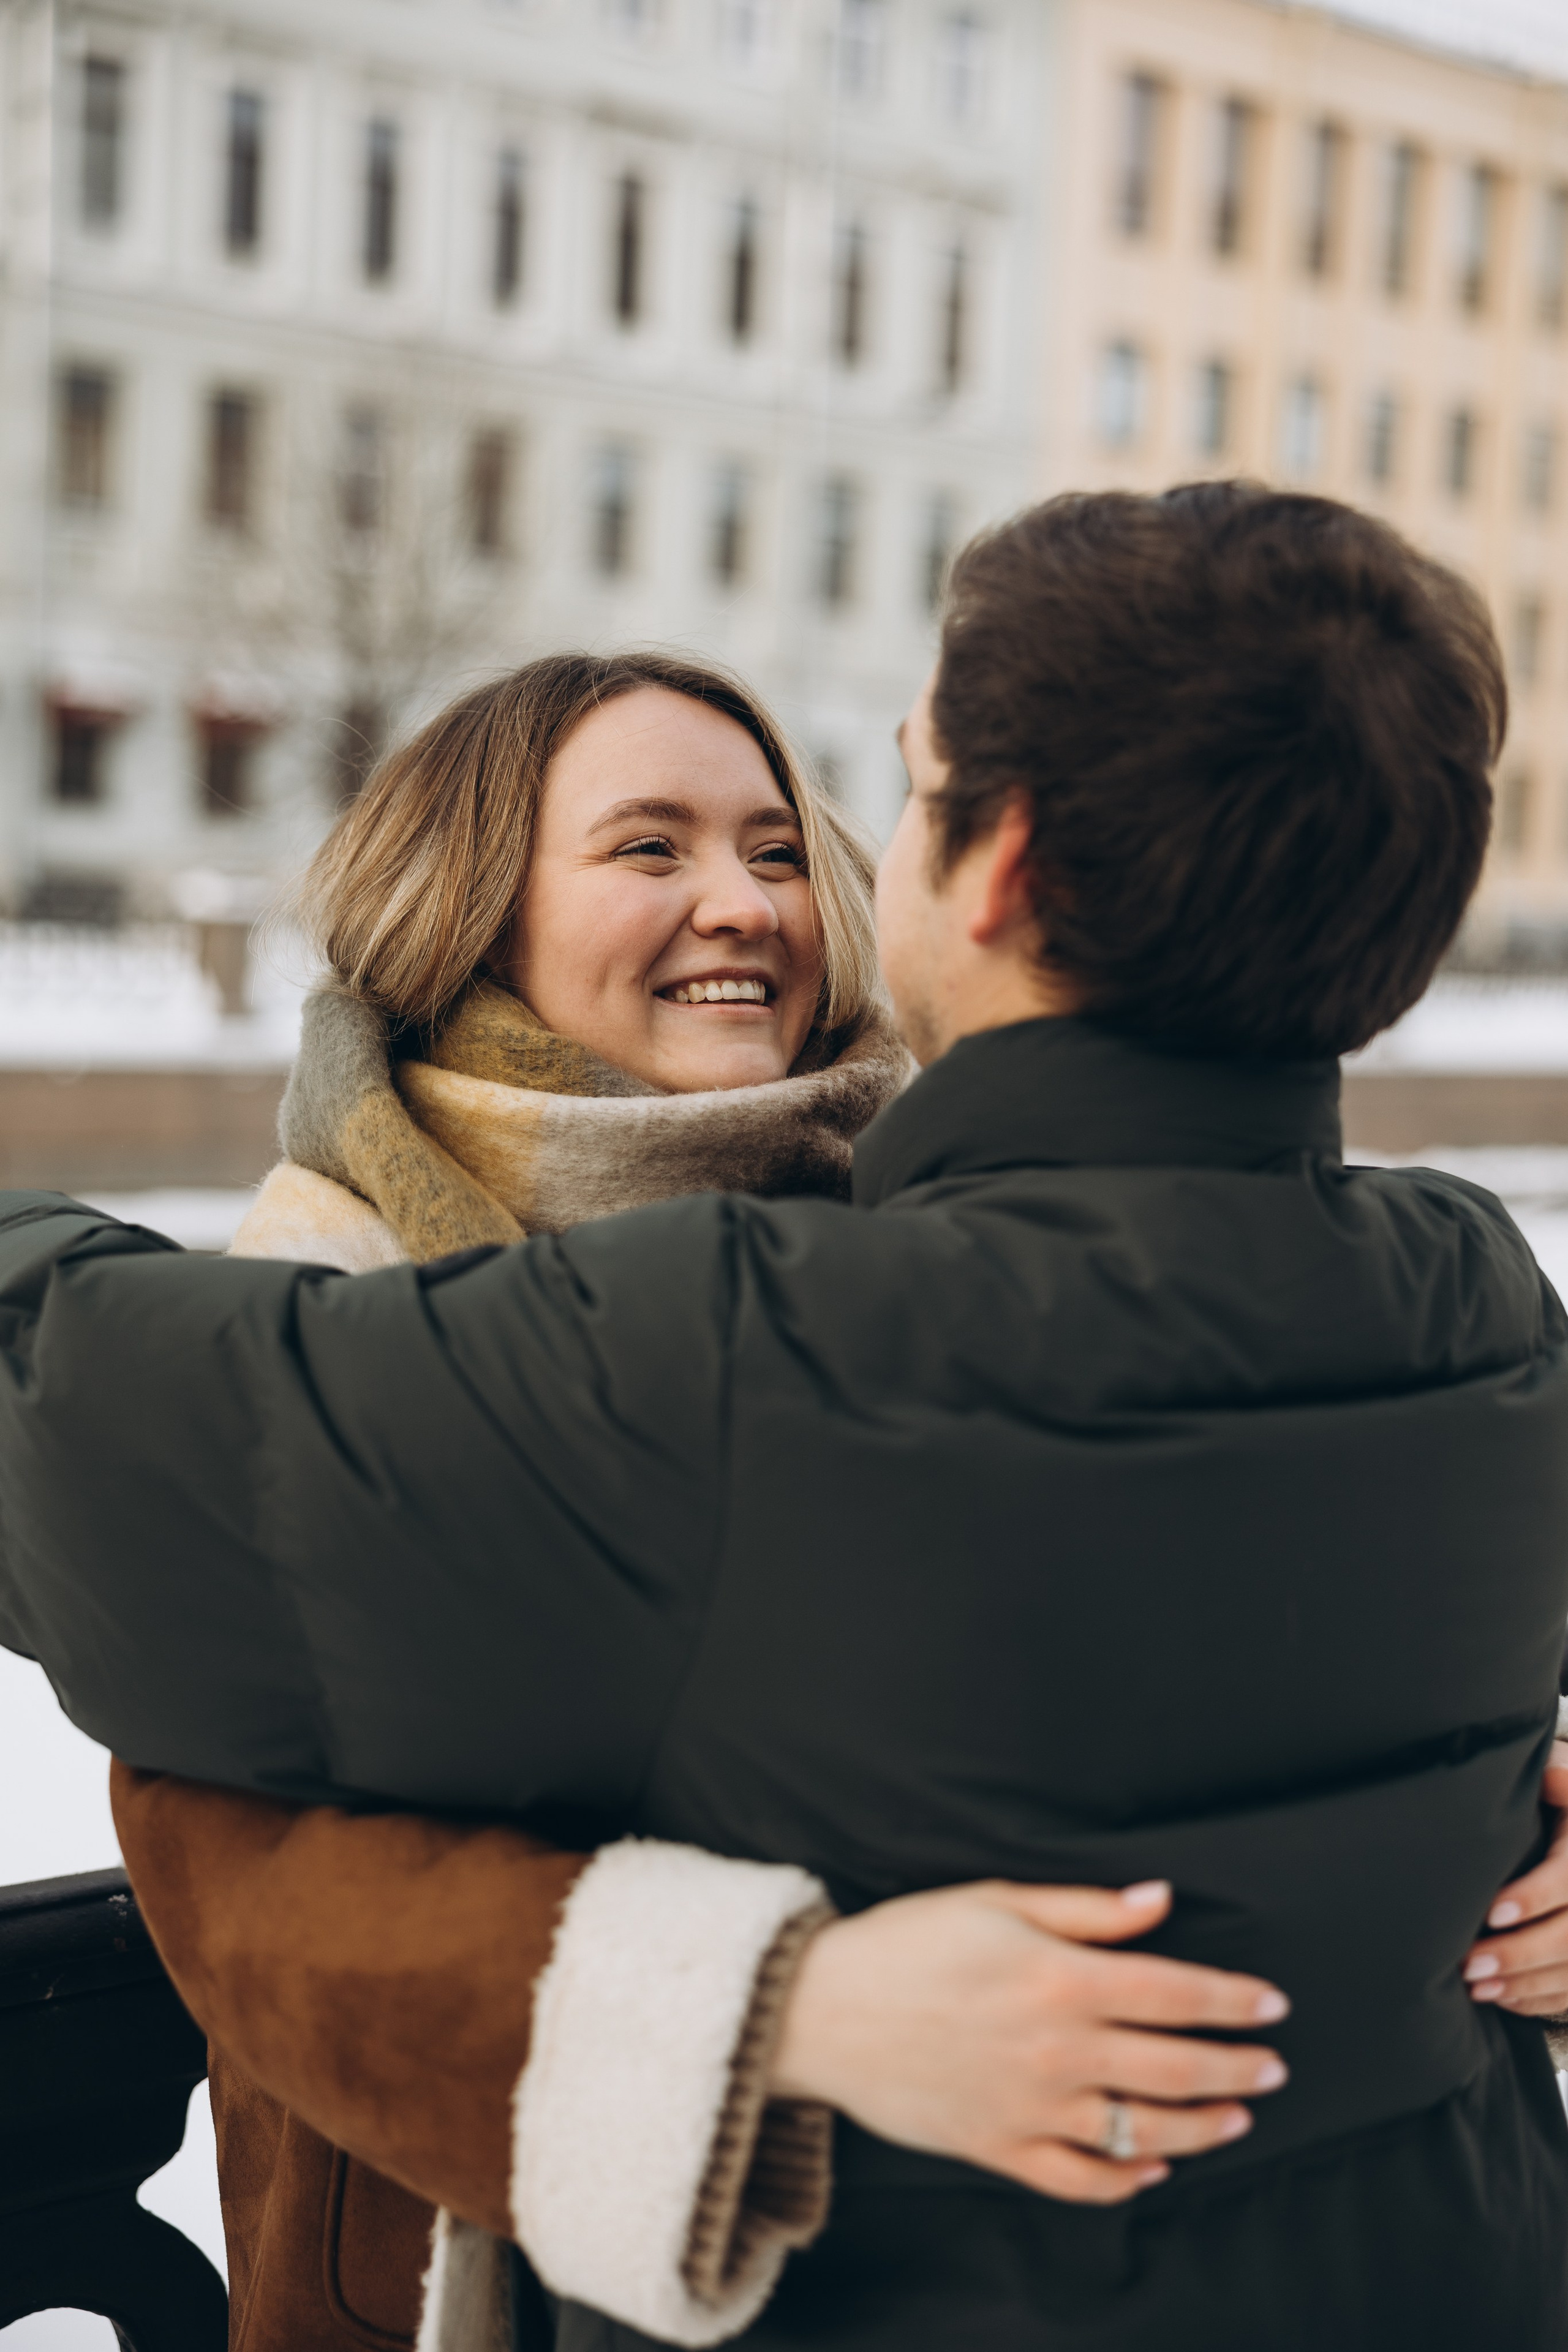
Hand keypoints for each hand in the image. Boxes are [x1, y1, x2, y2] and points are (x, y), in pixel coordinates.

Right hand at [769, 1878, 1288, 2204]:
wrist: (823, 2009)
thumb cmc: (907, 1942)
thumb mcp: (996, 1899)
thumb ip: (1086, 1909)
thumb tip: (1160, 1902)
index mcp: (1062, 1978)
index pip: (1176, 1992)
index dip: (1232, 2000)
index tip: (1272, 2005)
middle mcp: (1058, 2049)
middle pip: (1175, 2066)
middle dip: (1236, 2067)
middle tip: (1273, 2067)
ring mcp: (1031, 2106)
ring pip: (1141, 2129)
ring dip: (1201, 2127)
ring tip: (1235, 2119)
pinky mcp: (1000, 2148)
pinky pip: (1080, 2179)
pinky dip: (1124, 2179)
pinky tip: (1152, 2168)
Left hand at [1464, 1739, 1567, 2019]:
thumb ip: (1558, 1781)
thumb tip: (1542, 1774)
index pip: (1566, 1882)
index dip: (1532, 1898)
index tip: (1491, 1912)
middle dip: (1519, 1954)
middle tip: (1469, 1965)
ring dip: (1524, 1985)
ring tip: (1476, 1987)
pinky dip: (1539, 2001)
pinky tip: (1502, 1998)